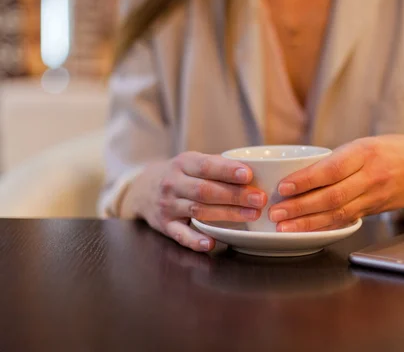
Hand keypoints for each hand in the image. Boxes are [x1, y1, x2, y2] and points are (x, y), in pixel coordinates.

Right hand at [125, 152, 267, 251]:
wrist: (142, 189)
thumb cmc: (180, 175)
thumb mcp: (193, 162)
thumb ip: (217, 166)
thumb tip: (254, 170)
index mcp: (183, 163)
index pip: (206, 166)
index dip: (228, 171)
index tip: (249, 175)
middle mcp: (173, 184)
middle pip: (206, 190)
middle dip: (235, 195)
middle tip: (259, 199)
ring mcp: (168, 206)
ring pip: (198, 210)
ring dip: (227, 214)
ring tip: (251, 215)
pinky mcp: (165, 226)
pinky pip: (180, 235)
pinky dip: (195, 240)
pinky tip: (211, 243)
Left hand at [268, 135, 403, 231]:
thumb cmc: (389, 151)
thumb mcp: (363, 145)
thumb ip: (336, 159)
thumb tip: (297, 174)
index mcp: (364, 153)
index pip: (331, 169)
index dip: (306, 180)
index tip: (283, 187)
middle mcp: (371, 176)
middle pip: (332, 196)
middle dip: (301, 207)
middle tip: (277, 212)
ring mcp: (374, 196)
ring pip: (338, 213)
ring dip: (309, 223)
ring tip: (285, 228)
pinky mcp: (374, 211)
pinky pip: (347, 221)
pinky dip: (325, 228)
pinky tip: (307, 232)